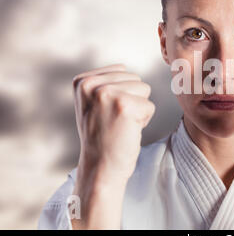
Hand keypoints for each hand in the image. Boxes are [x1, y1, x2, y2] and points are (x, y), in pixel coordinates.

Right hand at [71, 63, 154, 228]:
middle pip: (135, 79)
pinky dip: (144, 121)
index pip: (122, 71)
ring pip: (144, 90)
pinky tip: (126, 131)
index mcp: (82, 81)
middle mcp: (91, 84)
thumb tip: (124, 68)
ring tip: (120, 125)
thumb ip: (104, 83)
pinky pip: (150, 106)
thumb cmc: (102, 137)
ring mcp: (107, 93)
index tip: (106, 113)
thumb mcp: (92, 104)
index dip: (121, 94)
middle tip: (114, 121)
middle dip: (131, 101)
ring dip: (138, 110)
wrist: (100, 167)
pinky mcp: (124, 105)